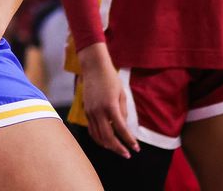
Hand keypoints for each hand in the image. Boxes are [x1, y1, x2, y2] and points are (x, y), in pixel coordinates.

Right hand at [77, 43, 138, 157]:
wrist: (94, 68)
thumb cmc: (111, 79)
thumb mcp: (122, 94)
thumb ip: (123, 112)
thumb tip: (123, 127)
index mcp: (110, 106)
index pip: (121, 129)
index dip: (129, 140)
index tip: (136, 148)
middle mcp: (98, 111)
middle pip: (108, 137)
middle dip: (118, 148)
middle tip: (127, 154)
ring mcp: (90, 112)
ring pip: (98, 136)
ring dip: (108, 146)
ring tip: (117, 150)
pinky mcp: (86, 111)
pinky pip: (91, 130)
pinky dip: (98, 138)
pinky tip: (105, 141)